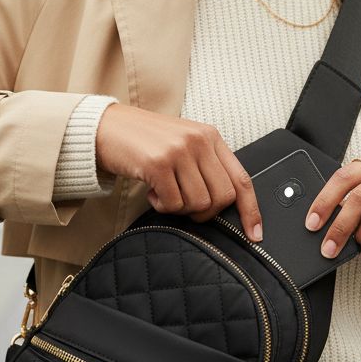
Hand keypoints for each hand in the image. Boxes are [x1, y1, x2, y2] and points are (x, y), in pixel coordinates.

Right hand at [96, 104, 263, 242]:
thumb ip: (206, 165)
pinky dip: (162, 206)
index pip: (242, 179)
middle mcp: (199, 141)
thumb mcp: (183, 144)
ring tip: (164, 192)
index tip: (255, 234)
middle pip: (222, 198)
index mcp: (211, 136)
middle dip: (205, 212)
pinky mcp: (159, 164)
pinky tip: (151, 191)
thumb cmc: (144, 141)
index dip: (251, 210)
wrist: (105, 127)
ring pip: (199, 203)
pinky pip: (174, 204)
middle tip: (184, 204)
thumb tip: (224, 203)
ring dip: (179, 208)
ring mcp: (179, 151)